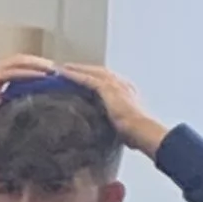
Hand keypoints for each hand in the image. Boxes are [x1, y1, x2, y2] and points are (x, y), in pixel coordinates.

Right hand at [0, 53, 55, 140]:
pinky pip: (13, 72)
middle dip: (43, 63)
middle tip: (61, 69)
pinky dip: (29, 72)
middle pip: (24, 60)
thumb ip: (8, 108)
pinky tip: (41, 75)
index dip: (39, 69)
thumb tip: (26, 112)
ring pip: (20, 61)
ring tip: (55, 70)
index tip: (55, 76)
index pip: (22, 67)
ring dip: (39, 64)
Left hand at [52, 60, 168, 154]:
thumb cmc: (135, 133)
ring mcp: (115, 84)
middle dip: (83, 69)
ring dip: (75, 69)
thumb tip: (109, 132)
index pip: (107, 81)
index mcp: (127, 91)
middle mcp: (122, 84)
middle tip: (67, 68)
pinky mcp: (108, 88)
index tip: (82, 78)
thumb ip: (115, 123)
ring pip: (91, 72)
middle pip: (99, 72)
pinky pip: (86, 78)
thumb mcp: (124, 125)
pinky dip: (73, 75)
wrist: (142, 129)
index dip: (94, 78)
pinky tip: (62, 73)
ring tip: (60, 68)